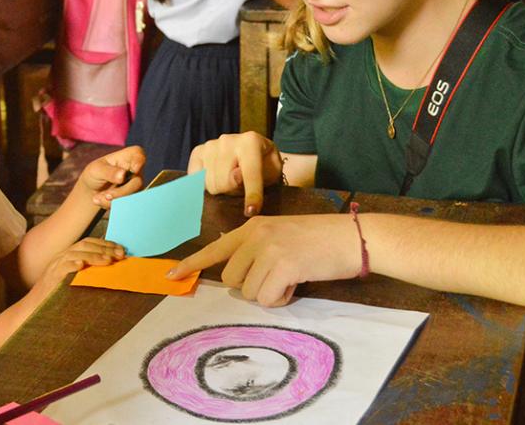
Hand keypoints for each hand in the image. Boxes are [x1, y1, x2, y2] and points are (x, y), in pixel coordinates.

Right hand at [29, 238, 125, 299]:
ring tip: (108, 260)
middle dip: (104, 248)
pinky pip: (61, 267)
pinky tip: (81, 265)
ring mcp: (55, 266)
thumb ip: (89, 271)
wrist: (36, 306)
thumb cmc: (58, 294)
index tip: (122, 250)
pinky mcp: (51, 277)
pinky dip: (71, 264)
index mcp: (69, 255)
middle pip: (84, 245)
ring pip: (75, 253)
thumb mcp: (75, 279)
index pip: (89, 243)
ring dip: (93, 256)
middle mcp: (62, 257)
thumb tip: (111, 268)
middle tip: (120, 255)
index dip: (106, 244)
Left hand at [78, 145, 145, 208]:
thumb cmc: (95, 173)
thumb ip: (109, 172)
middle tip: (106, 195)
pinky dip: (112, 205)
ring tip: (97, 198)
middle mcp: (135, 170)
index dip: (139, 161)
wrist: (91, 190)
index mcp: (127, 156)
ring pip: (133, 196)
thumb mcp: (97, 170)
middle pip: (137, 182)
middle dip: (121, 192)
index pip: (138, 154)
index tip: (134, 170)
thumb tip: (122, 175)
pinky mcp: (132, 196)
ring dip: (114, 200)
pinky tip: (101, 201)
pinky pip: (127, 204)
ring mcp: (135, 184)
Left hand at [165, 214, 362, 305]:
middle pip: (231, 279)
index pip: (214, 249)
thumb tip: (236, 275)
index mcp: (253, 226)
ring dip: (269, 294)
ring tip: (291, 278)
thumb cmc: (321, 240)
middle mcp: (255, 235)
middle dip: (252, 286)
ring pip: (249, 292)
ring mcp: (268, 249)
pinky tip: (298, 283)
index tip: (171, 276)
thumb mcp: (281, 235)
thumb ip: (257, 248)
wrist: (353, 237)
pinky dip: (282, 298)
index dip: (192, 264)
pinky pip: (268, 298)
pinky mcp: (282, 266)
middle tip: (277, 278)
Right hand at [187, 132, 281, 216]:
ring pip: (209, 183)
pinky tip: (215, 178)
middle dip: (233, 191)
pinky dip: (204, 184)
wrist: (251, 149)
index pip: (250, 173)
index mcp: (251, 142)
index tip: (250, 211)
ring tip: (229, 181)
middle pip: (224, 182)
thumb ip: (259, 176)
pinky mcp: (198, 151)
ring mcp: (211, 145)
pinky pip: (195, 178)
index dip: (252, 194)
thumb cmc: (264, 164)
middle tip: (240, 187)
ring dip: (220, 189)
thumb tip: (235, 176)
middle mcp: (228, 140)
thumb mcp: (270, 172)